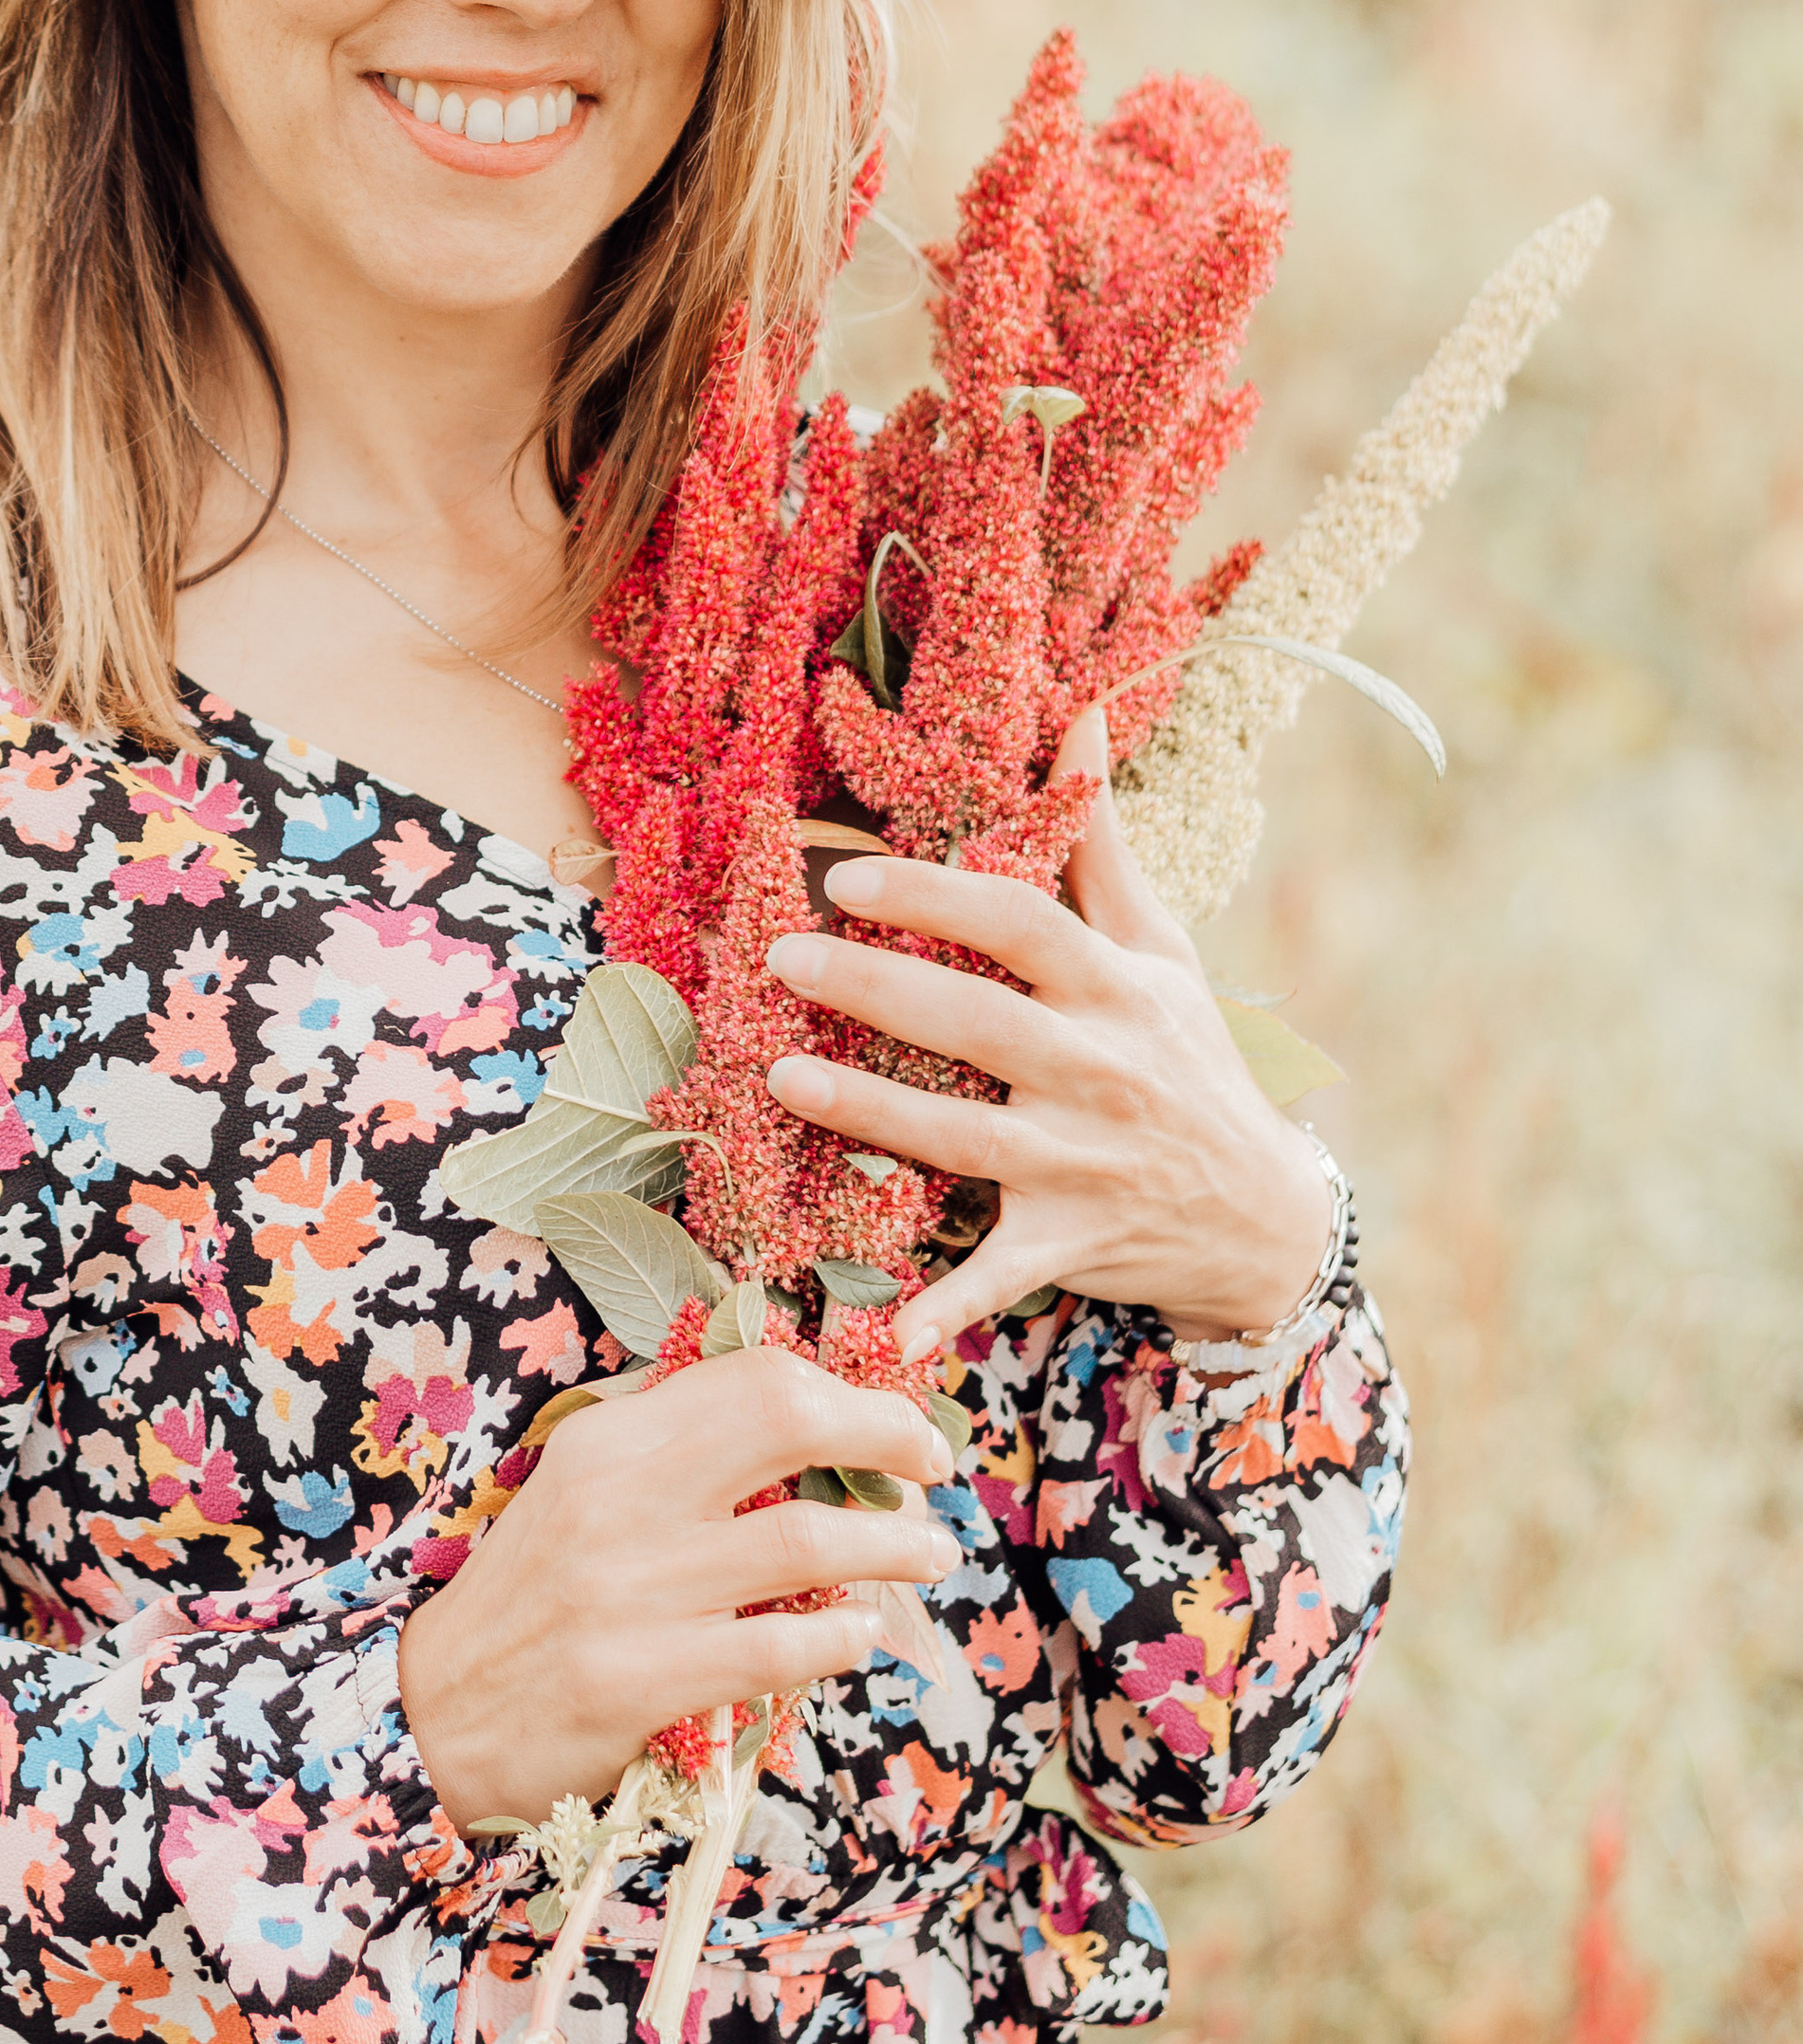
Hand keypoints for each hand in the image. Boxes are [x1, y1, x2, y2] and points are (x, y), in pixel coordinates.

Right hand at [397, 1346, 958, 1833]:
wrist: (434, 1715)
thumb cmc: (530, 1601)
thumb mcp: (581, 1496)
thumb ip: (675, 1459)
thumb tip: (804, 1429)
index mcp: (607, 1438)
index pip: (750, 1376)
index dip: (845, 1393)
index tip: (892, 1425)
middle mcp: (620, 1497)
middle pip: (788, 1421)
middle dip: (887, 1438)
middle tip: (933, 1473)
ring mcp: (632, 1588)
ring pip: (806, 1540)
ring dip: (894, 1546)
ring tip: (930, 1555)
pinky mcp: (642, 1678)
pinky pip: (778, 1650)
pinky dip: (841, 1637)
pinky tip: (863, 1634)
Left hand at [762, 708, 1330, 1354]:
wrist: (1264, 1217)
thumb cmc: (1191, 1060)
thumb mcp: (1161, 948)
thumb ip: (1100, 839)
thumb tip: (1079, 711)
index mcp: (1116, 989)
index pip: (1021, 925)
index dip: (937, 896)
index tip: (848, 873)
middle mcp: (1100, 1071)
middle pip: (977, 1021)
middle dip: (876, 989)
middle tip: (780, 958)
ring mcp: (1083, 1164)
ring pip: (962, 1135)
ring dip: (868, 1114)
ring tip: (778, 1078)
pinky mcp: (1068, 1245)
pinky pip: (994, 1277)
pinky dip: (940, 1309)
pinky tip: (876, 1332)